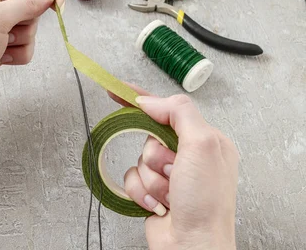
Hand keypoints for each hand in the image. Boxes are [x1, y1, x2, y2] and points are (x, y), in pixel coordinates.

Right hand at [111, 89, 238, 249]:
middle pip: (149, 135)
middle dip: (156, 155)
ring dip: (150, 178)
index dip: (141, 98)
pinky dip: (141, 192)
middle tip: (172, 169)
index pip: (168, 109)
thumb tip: (151, 101)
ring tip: (170, 193)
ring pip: (139, 159)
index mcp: (206, 140)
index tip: (117, 89)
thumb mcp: (202, 145)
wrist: (192, 245)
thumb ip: (179, 113)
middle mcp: (188, 156)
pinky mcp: (152, 190)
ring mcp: (170, 175)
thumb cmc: (207, 203)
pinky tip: (158, 204)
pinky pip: (131, 178)